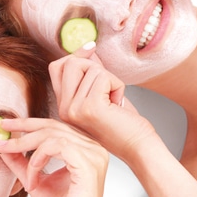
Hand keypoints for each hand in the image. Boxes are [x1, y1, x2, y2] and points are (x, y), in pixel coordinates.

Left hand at [0, 118, 108, 196]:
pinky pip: (56, 146)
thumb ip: (21, 161)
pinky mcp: (88, 163)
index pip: (54, 126)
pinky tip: (32, 175)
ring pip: (52, 134)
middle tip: (2, 130)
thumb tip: (4, 145)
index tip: (6, 124)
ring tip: (17, 165)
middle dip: (22, 127)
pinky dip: (38, 158)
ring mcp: (93, 154)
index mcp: (84, 149)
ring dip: (26, 147)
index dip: (28, 123)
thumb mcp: (34, 178)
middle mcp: (93, 148)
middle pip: (52, 126)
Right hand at [48, 47, 156, 163]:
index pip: (57, 67)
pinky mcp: (89, 108)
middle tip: (108, 87)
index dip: (75, 55)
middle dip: (94, 66)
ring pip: (90, 68)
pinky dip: (117, 85)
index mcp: (63, 106)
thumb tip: (87, 48)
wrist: (139, 147)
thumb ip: (90, 71)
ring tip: (114, 100)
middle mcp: (64, 109)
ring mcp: (74, 109)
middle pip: (70, 63)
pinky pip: (103, 76)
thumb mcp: (102, 92)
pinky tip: (118, 104)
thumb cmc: (125, 123)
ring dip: (110, 79)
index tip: (91, 50)